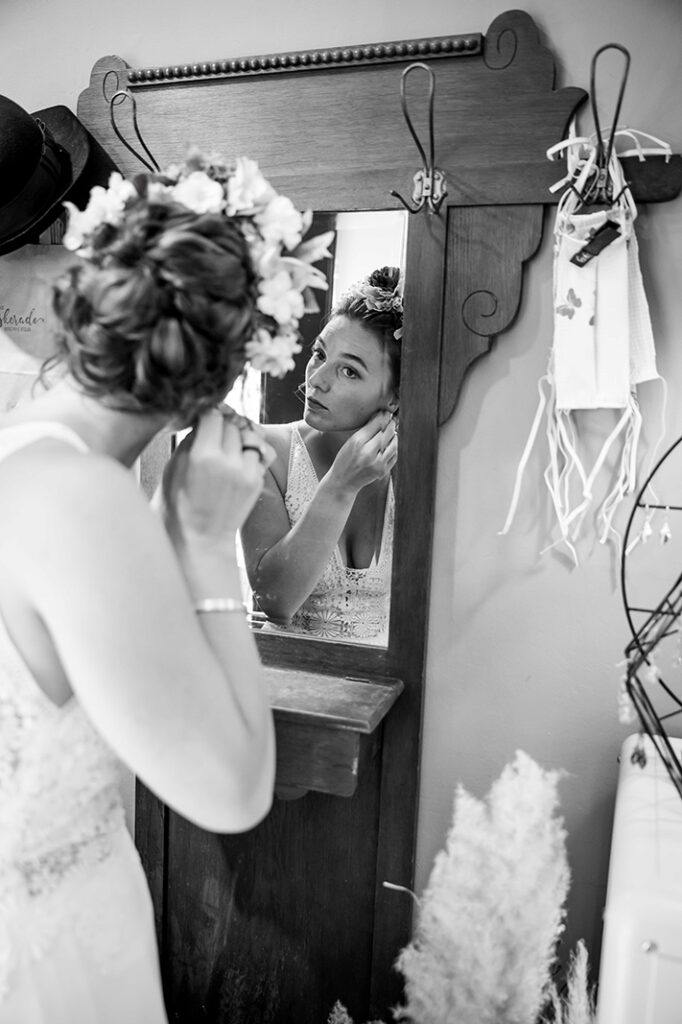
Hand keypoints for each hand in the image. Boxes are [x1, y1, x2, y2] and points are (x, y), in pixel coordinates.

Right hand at [160, 408, 275, 550]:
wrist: (199, 538)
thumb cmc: (178, 503)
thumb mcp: (174, 465)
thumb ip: (192, 437)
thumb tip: (205, 416)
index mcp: (203, 456)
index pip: (213, 415)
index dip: (208, 413)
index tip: (204, 416)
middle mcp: (228, 462)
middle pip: (233, 423)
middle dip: (224, 423)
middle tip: (214, 430)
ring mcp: (247, 472)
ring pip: (250, 434)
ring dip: (239, 435)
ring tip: (227, 444)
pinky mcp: (257, 481)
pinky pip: (259, 452)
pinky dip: (249, 450)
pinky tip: (237, 458)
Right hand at [328, 410, 397, 495]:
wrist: (343, 482)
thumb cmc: (344, 459)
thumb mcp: (350, 442)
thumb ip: (365, 430)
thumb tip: (380, 415)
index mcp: (358, 442)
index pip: (377, 424)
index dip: (383, 416)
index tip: (386, 412)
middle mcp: (368, 452)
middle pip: (387, 432)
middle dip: (391, 424)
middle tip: (392, 419)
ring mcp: (377, 463)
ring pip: (394, 443)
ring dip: (394, 436)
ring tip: (391, 432)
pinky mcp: (383, 471)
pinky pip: (395, 455)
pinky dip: (394, 448)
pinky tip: (390, 444)